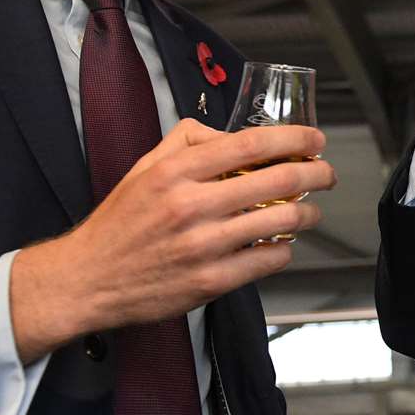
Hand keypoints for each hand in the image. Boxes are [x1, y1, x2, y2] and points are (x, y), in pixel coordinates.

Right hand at [9, 119, 336, 361]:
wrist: (87, 279)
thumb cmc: (120, 224)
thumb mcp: (145, 168)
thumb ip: (188, 142)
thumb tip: (232, 133)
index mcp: (176, 172)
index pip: (251, 144)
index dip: (295, 138)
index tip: (315, 139)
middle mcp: (191, 206)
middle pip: (279, 180)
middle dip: (317, 173)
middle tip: (326, 173)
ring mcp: (203, 246)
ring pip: (283, 221)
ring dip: (309, 214)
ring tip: (310, 211)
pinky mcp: (211, 281)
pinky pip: (270, 258)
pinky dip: (285, 248)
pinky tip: (280, 242)